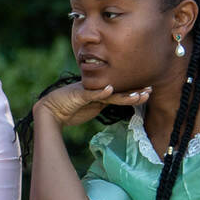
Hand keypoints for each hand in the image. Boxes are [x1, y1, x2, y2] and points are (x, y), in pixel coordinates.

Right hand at [34, 81, 150, 130]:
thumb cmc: (70, 109)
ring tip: (139, 95)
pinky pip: (91, 94)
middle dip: (135, 91)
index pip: (120, 92)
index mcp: (100, 93)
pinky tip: (110, 89)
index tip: (148, 91)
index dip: (133, 92)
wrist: (50, 110)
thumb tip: (114, 99)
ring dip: (125, 95)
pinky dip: (100, 92)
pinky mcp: (79, 95)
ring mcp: (88, 92)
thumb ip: (102, 102)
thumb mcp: (91, 106)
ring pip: (110, 93)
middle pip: (119, 91)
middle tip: (150, 91)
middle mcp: (96, 90)